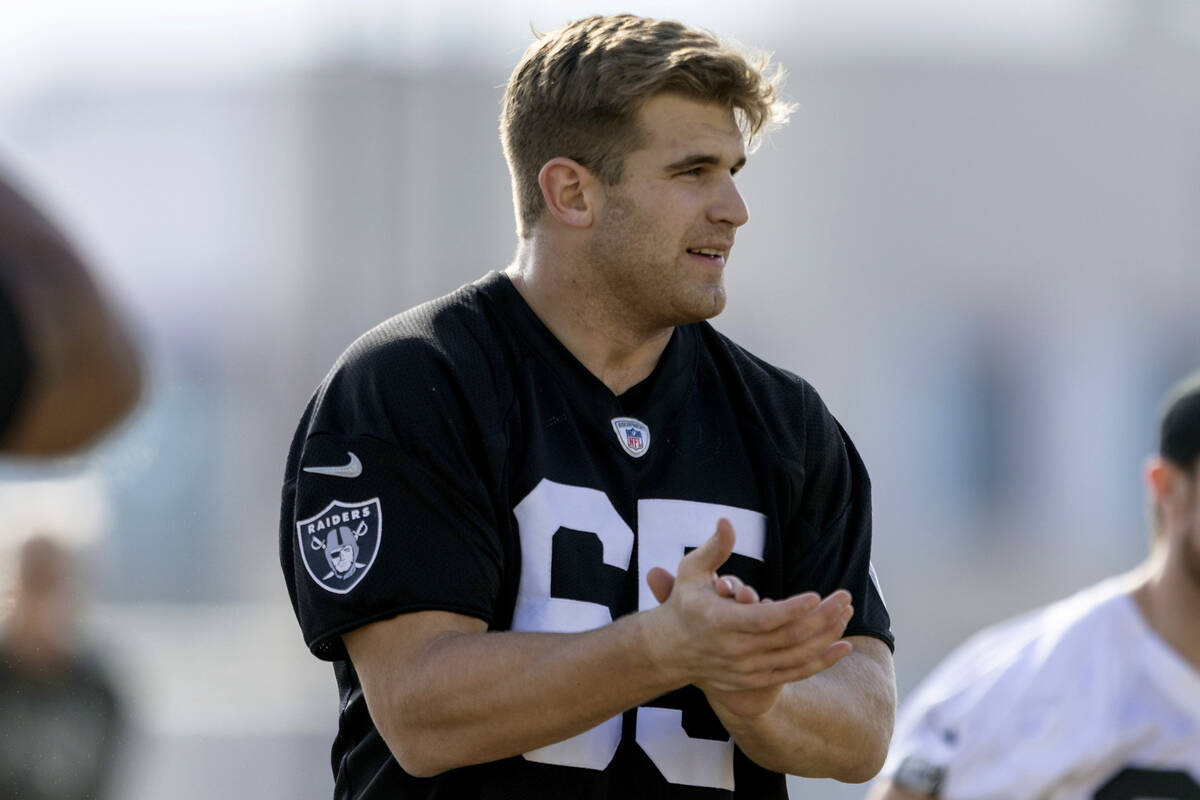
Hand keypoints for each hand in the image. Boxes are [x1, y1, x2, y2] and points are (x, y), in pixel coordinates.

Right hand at [643, 519, 854, 717]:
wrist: (670, 650)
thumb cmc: (685, 603)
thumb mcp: (691, 571)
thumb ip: (714, 548)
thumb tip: (726, 520)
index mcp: (720, 622)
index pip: (763, 619)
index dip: (792, 609)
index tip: (817, 595)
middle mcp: (735, 650)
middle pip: (788, 638)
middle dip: (821, 618)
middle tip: (845, 597)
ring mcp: (747, 669)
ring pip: (796, 656)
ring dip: (826, 636)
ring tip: (846, 614)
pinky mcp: (755, 679)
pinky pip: (795, 673)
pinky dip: (822, 661)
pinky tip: (843, 646)